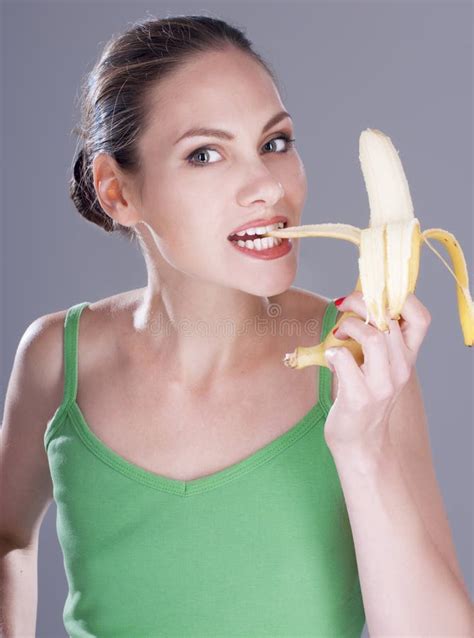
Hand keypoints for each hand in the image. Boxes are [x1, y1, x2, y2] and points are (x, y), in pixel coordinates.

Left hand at [323, 291, 431, 453]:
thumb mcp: (381, 367)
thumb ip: (378, 339)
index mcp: (407, 358)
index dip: (401, 299)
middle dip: (362, 303)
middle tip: (344, 305)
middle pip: (389, 321)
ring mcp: (382, 385)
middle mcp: (400, 369)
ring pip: (374, 338)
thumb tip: (360, 302)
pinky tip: (330, 356)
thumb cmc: (365, 398)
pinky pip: (345, 360)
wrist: (361, 443)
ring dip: (350, 326)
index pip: (420, 319)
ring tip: (338, 332)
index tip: (374, 294)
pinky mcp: (359, 397)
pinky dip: (333, 352)